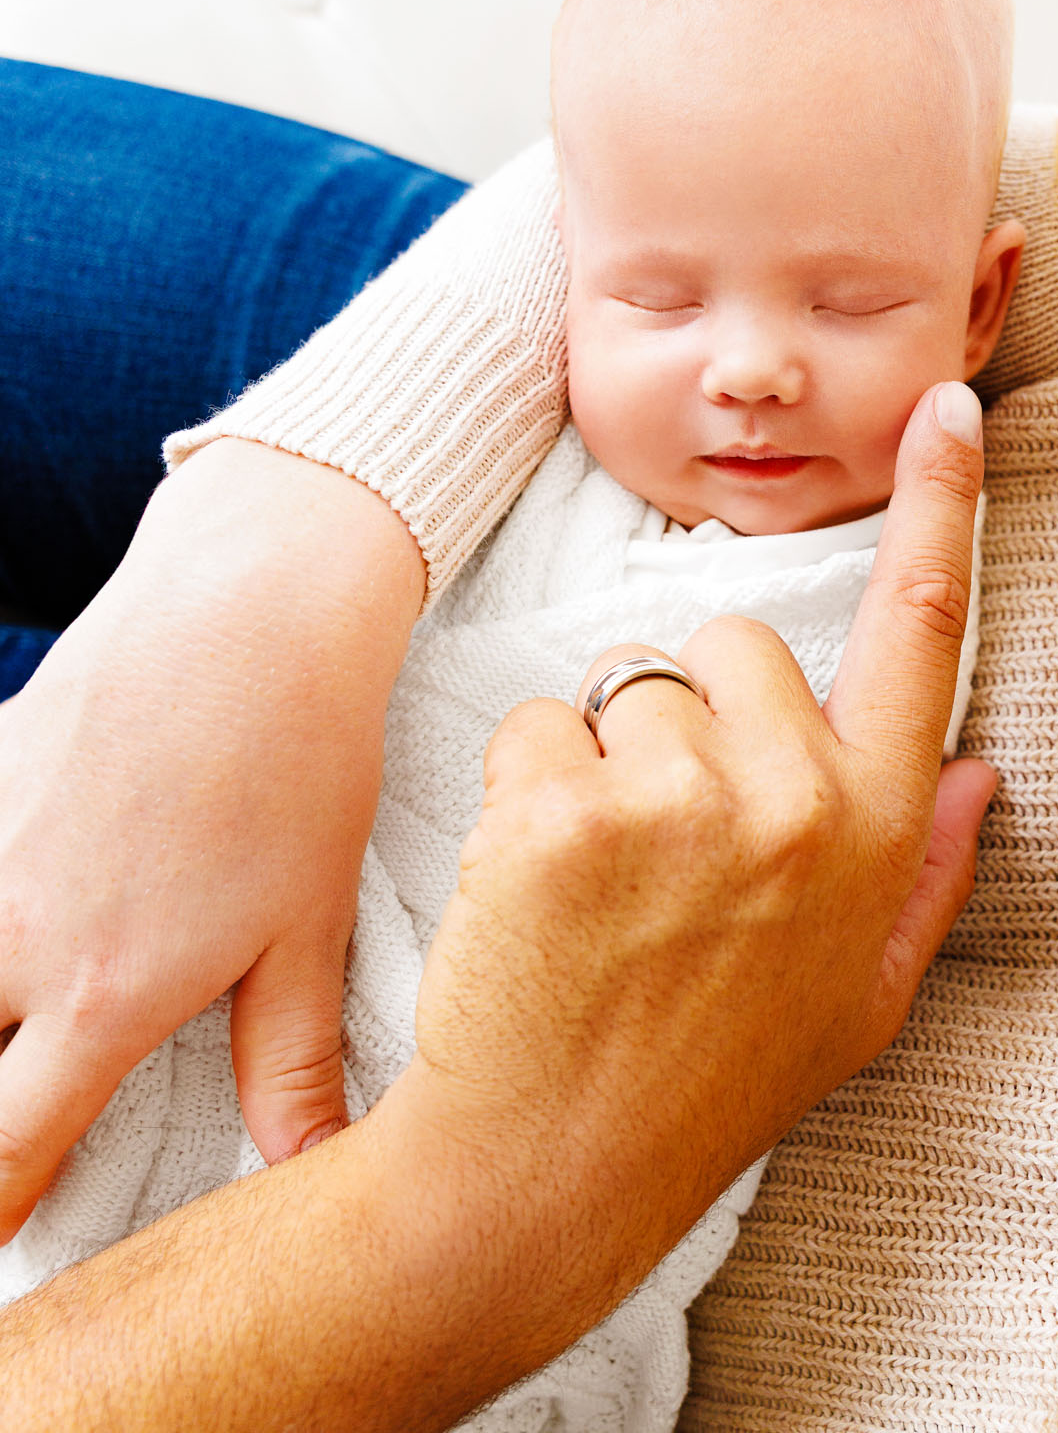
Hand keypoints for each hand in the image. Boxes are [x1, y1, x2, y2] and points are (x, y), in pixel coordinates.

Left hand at [0, 382, 991, 1432]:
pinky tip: (539, 886)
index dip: (941, 509)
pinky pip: (541, 725)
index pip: (922, 635)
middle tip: (666, 840)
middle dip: (692, 710)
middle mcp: (794, 799)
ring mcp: (682, 799)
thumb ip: (924, 873)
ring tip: (601, 880)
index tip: (946, 408)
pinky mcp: (569, 808)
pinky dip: (528, 788)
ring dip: (605, 756)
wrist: (551, 1170)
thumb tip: (983, 769)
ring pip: (628, 682)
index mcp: (871, 830)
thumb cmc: (708, 1077)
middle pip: (732, 641)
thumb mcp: (854, 999)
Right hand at [0, 440, 423, 1238]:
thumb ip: (289, 1062)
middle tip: (12, 1103)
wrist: (250, 606)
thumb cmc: (296, 763)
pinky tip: (21, 878)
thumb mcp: (306, 925)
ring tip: (19, 1007)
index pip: (1, 1156)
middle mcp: (11, 936)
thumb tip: (308, 1170)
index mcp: (101, 996)